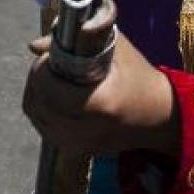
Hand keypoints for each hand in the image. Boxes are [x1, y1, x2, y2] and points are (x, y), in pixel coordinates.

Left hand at [23, 30, 178, 157]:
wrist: (159, 117)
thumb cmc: (139, 77)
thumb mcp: (116, 49)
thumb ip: (77, 40)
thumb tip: (34, 45)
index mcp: (100, 105)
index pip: (48, 88)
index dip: (41, 67)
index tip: (50, 55)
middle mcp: (86, 132)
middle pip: (37, 103)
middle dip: (36, 78)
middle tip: (48, 63)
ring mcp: (79, 146)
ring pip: (35, 116)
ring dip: (36, 93)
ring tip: (51, 77)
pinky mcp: (75, 152)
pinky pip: (43, 127)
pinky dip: (42, 109)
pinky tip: (54, 96)